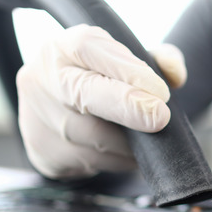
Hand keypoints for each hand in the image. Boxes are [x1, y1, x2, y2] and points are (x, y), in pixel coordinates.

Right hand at [16, 25, 186, 178]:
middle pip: (82, 94)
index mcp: (62, 47)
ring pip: (93, 138)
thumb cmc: (98, 79)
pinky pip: (89, 163)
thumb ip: (155, 59)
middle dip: (126, 107)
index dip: (125, 69)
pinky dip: (117, 160)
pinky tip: (123, 152)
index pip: (88, 48)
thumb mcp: (124, 59)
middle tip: (160, 118)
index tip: (159, 90)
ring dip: (129, 144)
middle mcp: (42, 79)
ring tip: (146, 139)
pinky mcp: (43, 153)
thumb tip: (174, 72)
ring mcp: (37, 119)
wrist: (55, 106)